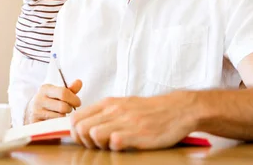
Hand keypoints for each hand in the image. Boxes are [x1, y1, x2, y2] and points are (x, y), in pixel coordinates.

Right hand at [25, 80, 82, 123]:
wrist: (31, 112)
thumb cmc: (49, 101)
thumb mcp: (57, 93)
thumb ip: (69, 89)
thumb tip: (79, 82)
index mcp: (45, 89)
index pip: (63, 93)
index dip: (74, 99)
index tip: (78, 103)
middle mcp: (39, 99)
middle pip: (63, 107)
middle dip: (69, 109)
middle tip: (69, 109)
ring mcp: (36, 112)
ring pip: (59, 117)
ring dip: (64, 117)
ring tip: (61, 114)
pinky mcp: (36, 123)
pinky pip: (54, 125)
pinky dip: (58, 124)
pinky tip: (57, 121)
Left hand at [70, 90, 197, 150]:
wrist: (177, 109)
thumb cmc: (149, 110)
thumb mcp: (123, 105)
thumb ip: (104, 113)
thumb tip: (85, 125)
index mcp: (107, 104)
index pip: (76, 117)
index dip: (75, 132)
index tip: (83, 140)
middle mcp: (113, 110)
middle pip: (80, 127)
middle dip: (84, 142)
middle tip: (96, 146)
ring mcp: (125, 121)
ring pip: (93, 134)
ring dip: (98, 145)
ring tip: (110, 146)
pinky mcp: (137, 133)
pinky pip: (114, 142)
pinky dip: (115, 148)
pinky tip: (124, 146)